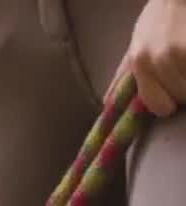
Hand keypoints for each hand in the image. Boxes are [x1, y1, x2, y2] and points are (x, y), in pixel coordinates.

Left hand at [112, 0, 185, 116]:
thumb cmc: (156, 21)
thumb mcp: (133, 47)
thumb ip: (122, 76)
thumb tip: (106, 102)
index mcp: (140, 63)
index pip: (159, 106)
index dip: (167, 104)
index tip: (170, 98)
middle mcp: (161, 59)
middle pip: (181, 97)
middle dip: (182, 91)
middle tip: (181, 74)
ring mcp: (183, 52)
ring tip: (185, 65)